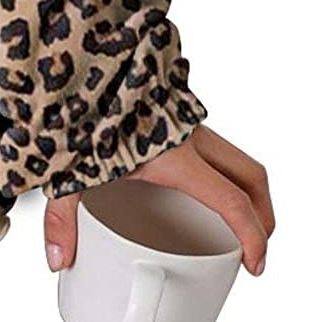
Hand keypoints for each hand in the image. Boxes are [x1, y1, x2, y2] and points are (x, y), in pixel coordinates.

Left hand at [43, 125, 273, 277]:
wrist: (80, 57)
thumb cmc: (80, 106)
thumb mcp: (71, 169)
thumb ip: (62, 216)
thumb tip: (59, 257)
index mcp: (174, 156)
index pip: (231, 200)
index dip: (253, 236)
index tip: (254, 263)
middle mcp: (188, 135)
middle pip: (249, 175)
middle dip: (263, 214)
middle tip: (253, 244)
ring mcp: (185, 120)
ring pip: (235, 156)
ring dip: (243, 188)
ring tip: (229, 219)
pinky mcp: (175, 109)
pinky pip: (212, 143)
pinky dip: (219, 168)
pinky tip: (192, 185)